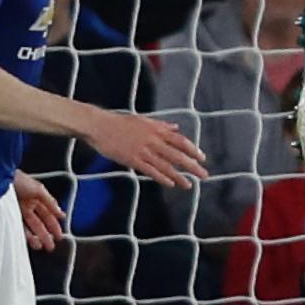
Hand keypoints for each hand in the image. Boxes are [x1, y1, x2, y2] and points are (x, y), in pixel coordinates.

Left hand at [12, 172, 66, 250]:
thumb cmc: (17, 179)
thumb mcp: (38, 189)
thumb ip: (50, 202)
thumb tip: (61, 213)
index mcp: (36, 198)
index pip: (47, 215)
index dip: (54, 225)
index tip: (59, 236)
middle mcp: (27, 205)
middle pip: (39, 223)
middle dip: (46, 235)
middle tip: (50, 246)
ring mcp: (17, 211)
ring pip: (29, 227)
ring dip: (36, 237)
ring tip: (40, 246)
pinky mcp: (7, 215)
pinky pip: (17, 227)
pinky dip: (25, 235)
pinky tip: (30, 240)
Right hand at [89, 113, 209, 189]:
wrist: (100, 126)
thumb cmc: (121, 122)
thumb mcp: (144, 120)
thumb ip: (161, 125)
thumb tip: (176, 127)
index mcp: (157, 130)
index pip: (181, 141)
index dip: (193, 150)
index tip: (202, 158)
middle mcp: (153, 141)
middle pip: (177, 155)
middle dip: (192, 166)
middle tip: (204, 175)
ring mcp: (143, 151)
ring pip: (165, 165)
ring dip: (179, 176)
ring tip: (189, 185)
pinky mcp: (132, 160)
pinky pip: (149, 170)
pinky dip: (161, 177)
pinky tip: (170, 183)